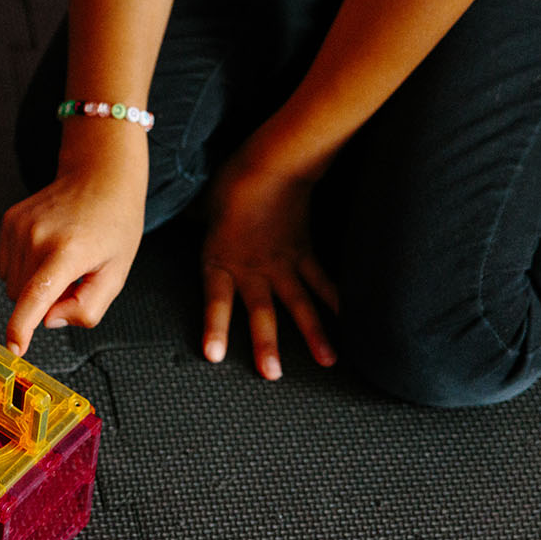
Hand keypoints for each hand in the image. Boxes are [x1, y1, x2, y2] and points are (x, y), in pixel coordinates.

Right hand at [0, 150, 146, 357]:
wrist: (100, 177)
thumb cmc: (114, 224)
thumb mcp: (116, 274)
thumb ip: (87, 307)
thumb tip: (49, 319)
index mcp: (68, 252)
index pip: (36, 296)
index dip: (22, 326)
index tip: (14, 346)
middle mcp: (37, 237)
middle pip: (22, 297)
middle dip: (42, 300)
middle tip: (73, 279)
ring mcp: (19, 226)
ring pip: (12, 283)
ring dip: (32, 283)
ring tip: (61, 259)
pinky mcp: (9, 221)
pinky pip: (7, 265)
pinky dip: (24, 267)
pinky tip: (46, 249)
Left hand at [200, 147, 338, 380]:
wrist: (270, 164)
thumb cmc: (230, 184)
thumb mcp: (204, 208)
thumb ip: (199, 225)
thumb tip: (189, 221)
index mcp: (221, 259)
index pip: (216, 300)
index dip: (216, 327)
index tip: (215, 355)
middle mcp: (252, 268)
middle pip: (260, 312)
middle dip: (266, 344)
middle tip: (271, 375)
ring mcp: (282, 263)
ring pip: (298, 304)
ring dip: (314, 334)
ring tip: (327, 362)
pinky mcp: (304, 253)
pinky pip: (322, 281)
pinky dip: (337, 300)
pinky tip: (351, 322)